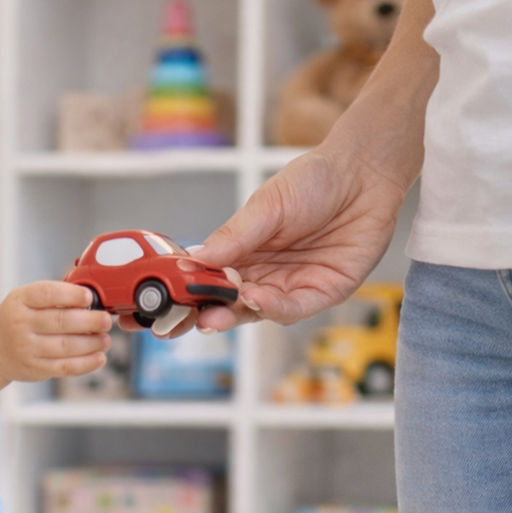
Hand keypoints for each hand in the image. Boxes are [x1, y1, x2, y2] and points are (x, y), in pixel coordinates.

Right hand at [0, 281, 111, 382]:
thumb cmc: (18, 318)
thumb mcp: (25, 299)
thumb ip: (53, 296)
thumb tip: (91, 296)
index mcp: (20, 301)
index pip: (47, 293)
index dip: (71, 295)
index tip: (89, 297)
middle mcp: (20, 324)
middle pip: (61, 322)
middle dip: (89, 321)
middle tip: (106, 320)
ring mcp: (27, 349)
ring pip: (66, 346)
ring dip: (92, 343)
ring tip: (105, 339)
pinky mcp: (35, 369)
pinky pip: (65, 367)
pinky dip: (86, 364)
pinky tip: (99, 358)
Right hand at [192, 146, 406, 331]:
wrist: (364, 170)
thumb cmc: (314, 180)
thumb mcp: (266, 205)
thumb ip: (234, 235)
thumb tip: (193, 258)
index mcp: (244, 255)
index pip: (211, 283)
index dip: (189, 297)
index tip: (167, 305)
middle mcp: (266, 276)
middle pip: (230, 306)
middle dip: (207, 317)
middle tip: (186, 323)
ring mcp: (293, 286)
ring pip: (258, 313)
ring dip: (236, 315)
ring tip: (217, 312)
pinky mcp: (324, 292)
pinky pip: (294, 308)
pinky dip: (274, 308)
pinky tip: (257, 300)